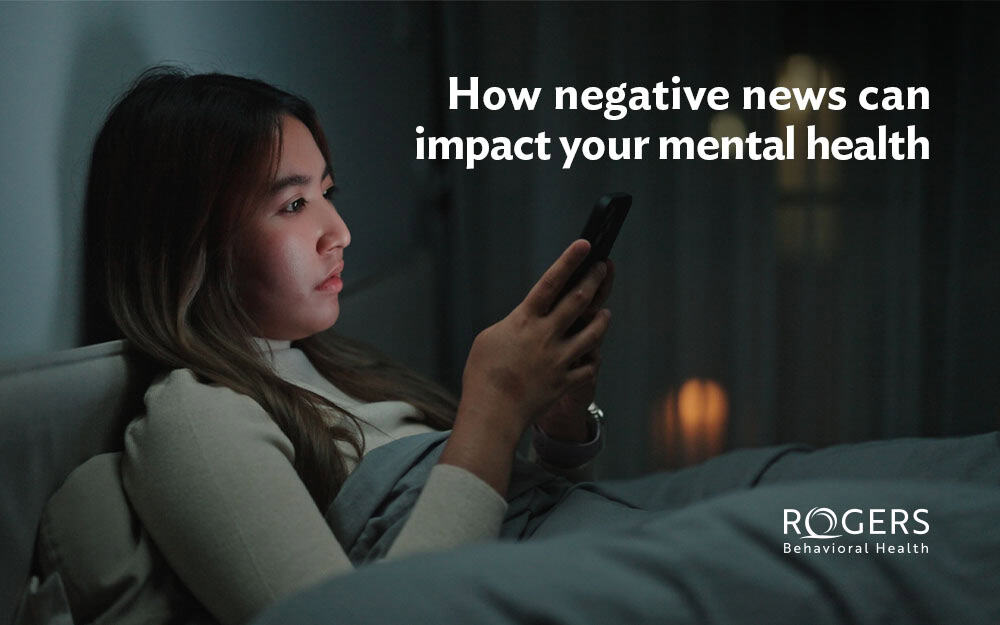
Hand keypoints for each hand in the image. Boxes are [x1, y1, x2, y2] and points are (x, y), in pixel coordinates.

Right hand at [457, 240, 612, 443]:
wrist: (493, 412)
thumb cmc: (483, 374)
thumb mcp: (488, 339)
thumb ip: (513, 325)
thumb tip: (527, 321)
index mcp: (524, 321)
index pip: (551, 282)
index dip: (569, 261)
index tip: (585, 244)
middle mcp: (546, 335)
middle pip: (579, 301)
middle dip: (594, 280)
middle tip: (603, 267)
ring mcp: (560, 358)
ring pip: (593, 332)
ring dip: (602, 319)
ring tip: (605, 312)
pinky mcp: (566, 380)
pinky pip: (588, 366)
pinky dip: (592, 358)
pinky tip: (593, 353)